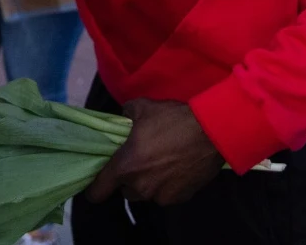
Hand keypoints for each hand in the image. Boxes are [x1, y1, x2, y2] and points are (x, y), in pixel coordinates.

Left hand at [84, 99, 223, 205]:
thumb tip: (122, 118)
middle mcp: (141, 186)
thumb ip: (125, 114)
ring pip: (145, 193)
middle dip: (127, 179)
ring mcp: (161, 195)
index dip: (93, 188)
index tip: (95, 184)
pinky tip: (175, 168)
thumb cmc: (173, 119)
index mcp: (125, 166)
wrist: (211, 133)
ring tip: (159, 163)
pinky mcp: (180, 198)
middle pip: (124, 190)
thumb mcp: (141, 107)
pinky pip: (165, 194)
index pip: (98, 190)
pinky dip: (167, 185)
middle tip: (137, 161)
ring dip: (147, 183)